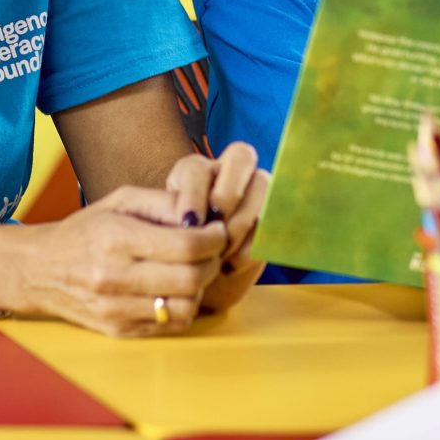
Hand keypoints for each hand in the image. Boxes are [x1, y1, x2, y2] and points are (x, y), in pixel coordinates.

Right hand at [0, 186, 225, 337]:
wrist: (41, 270)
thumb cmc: (86, 229)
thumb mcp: (120, 200)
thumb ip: (163, 202)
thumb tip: (204, 215)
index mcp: (117, 238)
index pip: (187, 245)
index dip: (214, 238)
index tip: (217, 230)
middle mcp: (115, 277)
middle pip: (191, 278)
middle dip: (212, 262)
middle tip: (211, 250)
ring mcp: (116, 309)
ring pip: (186, 306)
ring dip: (200, 288)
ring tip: (192, 270)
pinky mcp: (119, 331)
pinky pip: (170, 325)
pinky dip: (182, 307)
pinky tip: (174, 288)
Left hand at [165, 144, 269, 311]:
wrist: (195, 284)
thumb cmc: (174, 257)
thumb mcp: (165, 237)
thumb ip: (173, 221)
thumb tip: (189, 224)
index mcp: (195, 172)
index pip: (198, 168)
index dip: (194, 194)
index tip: (189, 225)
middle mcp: (228, 172)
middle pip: (242, 155)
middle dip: (228, 194)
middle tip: (215, 228)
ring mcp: (255, 191)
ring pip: (263, 184)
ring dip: (242, 221)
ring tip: (220, 254)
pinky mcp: (273, 218)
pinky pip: (274, 218)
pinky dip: (253, 243)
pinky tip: (231, 265)